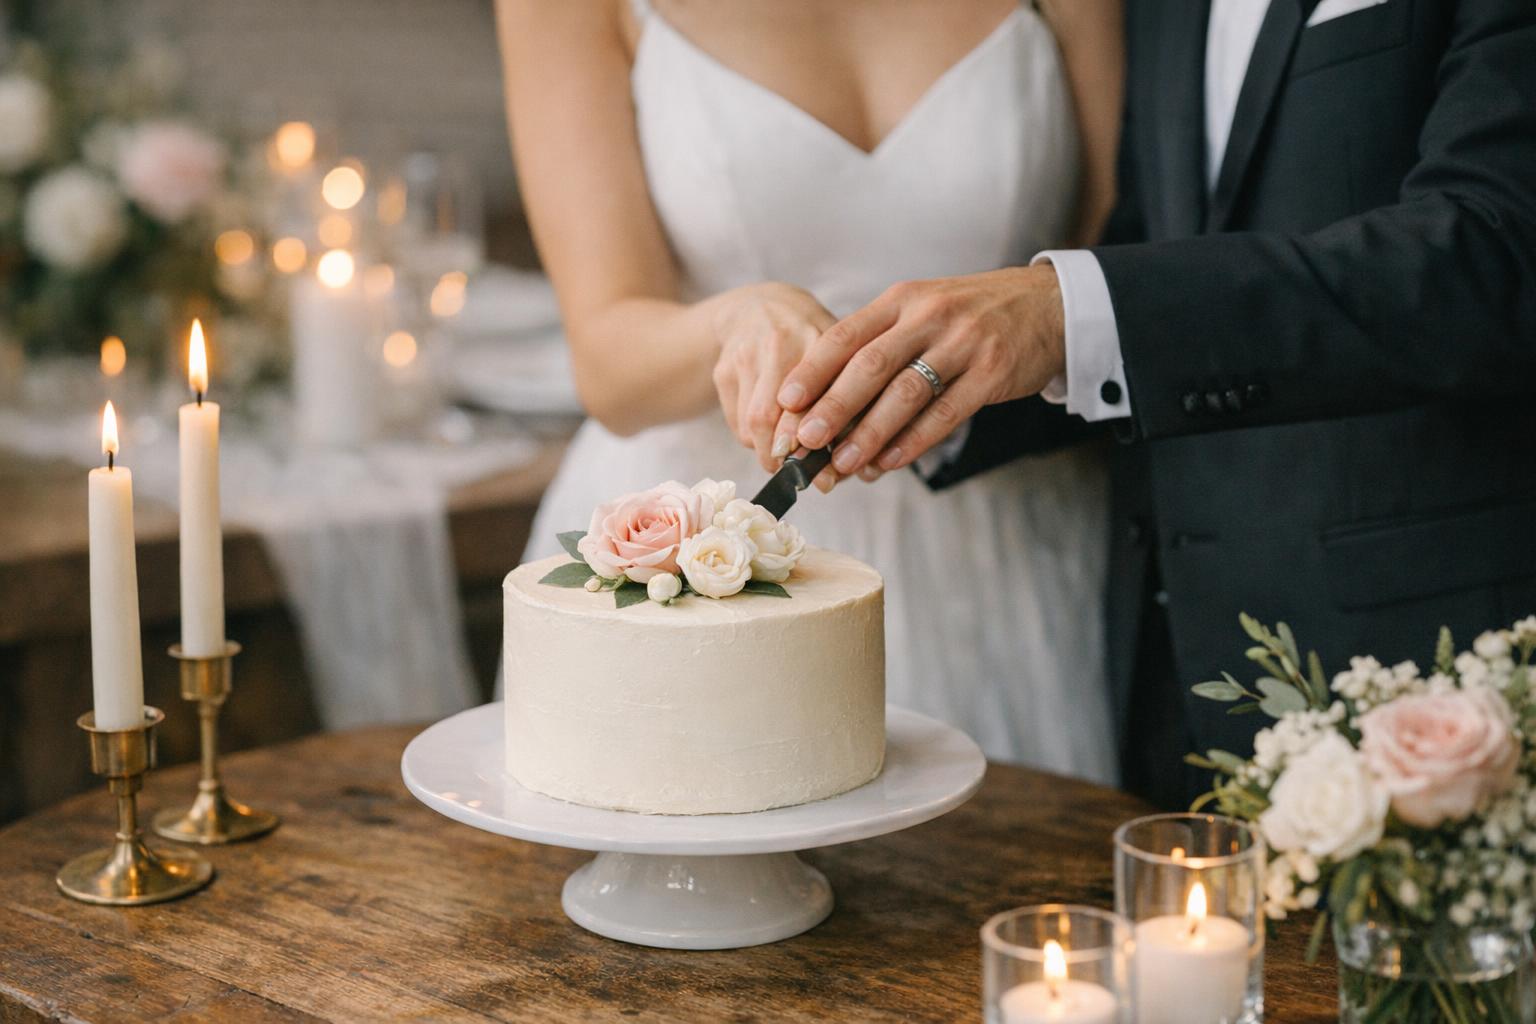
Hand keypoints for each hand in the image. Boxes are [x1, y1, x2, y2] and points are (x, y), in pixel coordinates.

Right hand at [709, 283, 838, 472]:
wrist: (760, 307)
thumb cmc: (812, 343)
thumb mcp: (839, 358)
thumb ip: (850, 404)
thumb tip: (848, 468)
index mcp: (821, 337)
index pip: (818, 398)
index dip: (819, 443)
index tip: (827, 476)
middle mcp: (782, 340)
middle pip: (775, 415)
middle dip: (789, 457)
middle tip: (801, 477)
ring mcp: (747, 353)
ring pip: (753, 424)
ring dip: (769, 453)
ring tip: (784, 460)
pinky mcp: (724, 368)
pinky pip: (737, 421)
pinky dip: (753, 440)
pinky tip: (766, 435)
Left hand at [775, 265, 1065, 477]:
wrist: (1048, 304)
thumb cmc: (974, 314)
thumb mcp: (923, 308)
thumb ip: (882, 341)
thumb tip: (828, 394)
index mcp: (903, 299)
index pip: (846, 335)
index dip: (813, 370)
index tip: (785, 401)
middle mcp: (930, 316)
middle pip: (869, 366)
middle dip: (832, 407)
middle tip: (804, 441)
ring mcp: (963, 344)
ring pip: (906, 393)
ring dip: (870, 433)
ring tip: (843, 463)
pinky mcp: (993, 372)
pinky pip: (946, 413)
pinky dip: (914, 441)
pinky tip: (890, 461)